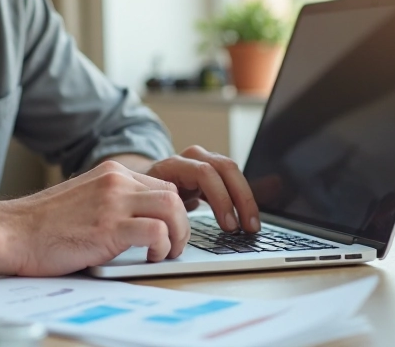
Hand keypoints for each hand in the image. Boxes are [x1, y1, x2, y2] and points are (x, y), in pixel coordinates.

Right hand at [0, 160, 189, 275]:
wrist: (13, 232)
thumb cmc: (43, 225)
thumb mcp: (84, 200)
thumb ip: (111, 202)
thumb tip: (140, 220)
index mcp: (111, 172)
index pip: (162, 185)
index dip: (171, 212)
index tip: (169, 231)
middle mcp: (115, 181)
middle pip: (173, 195)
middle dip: (181, 224)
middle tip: (173, 245)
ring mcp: (113, 202)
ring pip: (174, 209)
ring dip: (178, 235)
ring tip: (165, 252)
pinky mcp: (109, 227)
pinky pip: (158, 232)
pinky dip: (162, 247)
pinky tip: (149, 257)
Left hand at [145, 146, 259, 232]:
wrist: (142, 187)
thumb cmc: (145, 200)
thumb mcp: (149, 205)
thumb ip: (163, 214)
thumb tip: (178, 235)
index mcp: (174, 165)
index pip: (205, 173)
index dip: (220, 199)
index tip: (229, 226)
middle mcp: (191, 158)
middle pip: (225, 168)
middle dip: (240, 198)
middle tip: (248, 227)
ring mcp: (203, 161)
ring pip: (233, 172)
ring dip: (245, 198)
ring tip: (252, 226)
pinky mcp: (212, 172)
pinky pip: (232, 180)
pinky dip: (241, 199)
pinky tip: (247, 219)